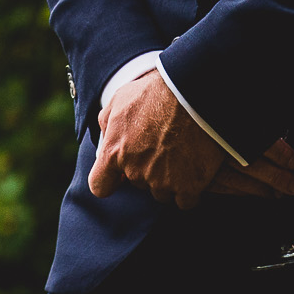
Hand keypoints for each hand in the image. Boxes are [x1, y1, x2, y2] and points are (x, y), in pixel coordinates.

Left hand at [90, 69, 293, 208]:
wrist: (192, 93)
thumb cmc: (155, 92)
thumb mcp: (120, 100)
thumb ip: (107, 124)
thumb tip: (106, 140)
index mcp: (114, 152)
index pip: (100, 186)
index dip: (109, 182)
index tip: (118, 177)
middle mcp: (135, 171)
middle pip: (137, 185)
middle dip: (146, 170)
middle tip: (161, 148)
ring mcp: (162, 181)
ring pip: (161, 193)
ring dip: (168, 181)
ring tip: (179, 157)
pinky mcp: (189, 186)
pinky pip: (185, 201)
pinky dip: (190, 191)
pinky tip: (194, 172)